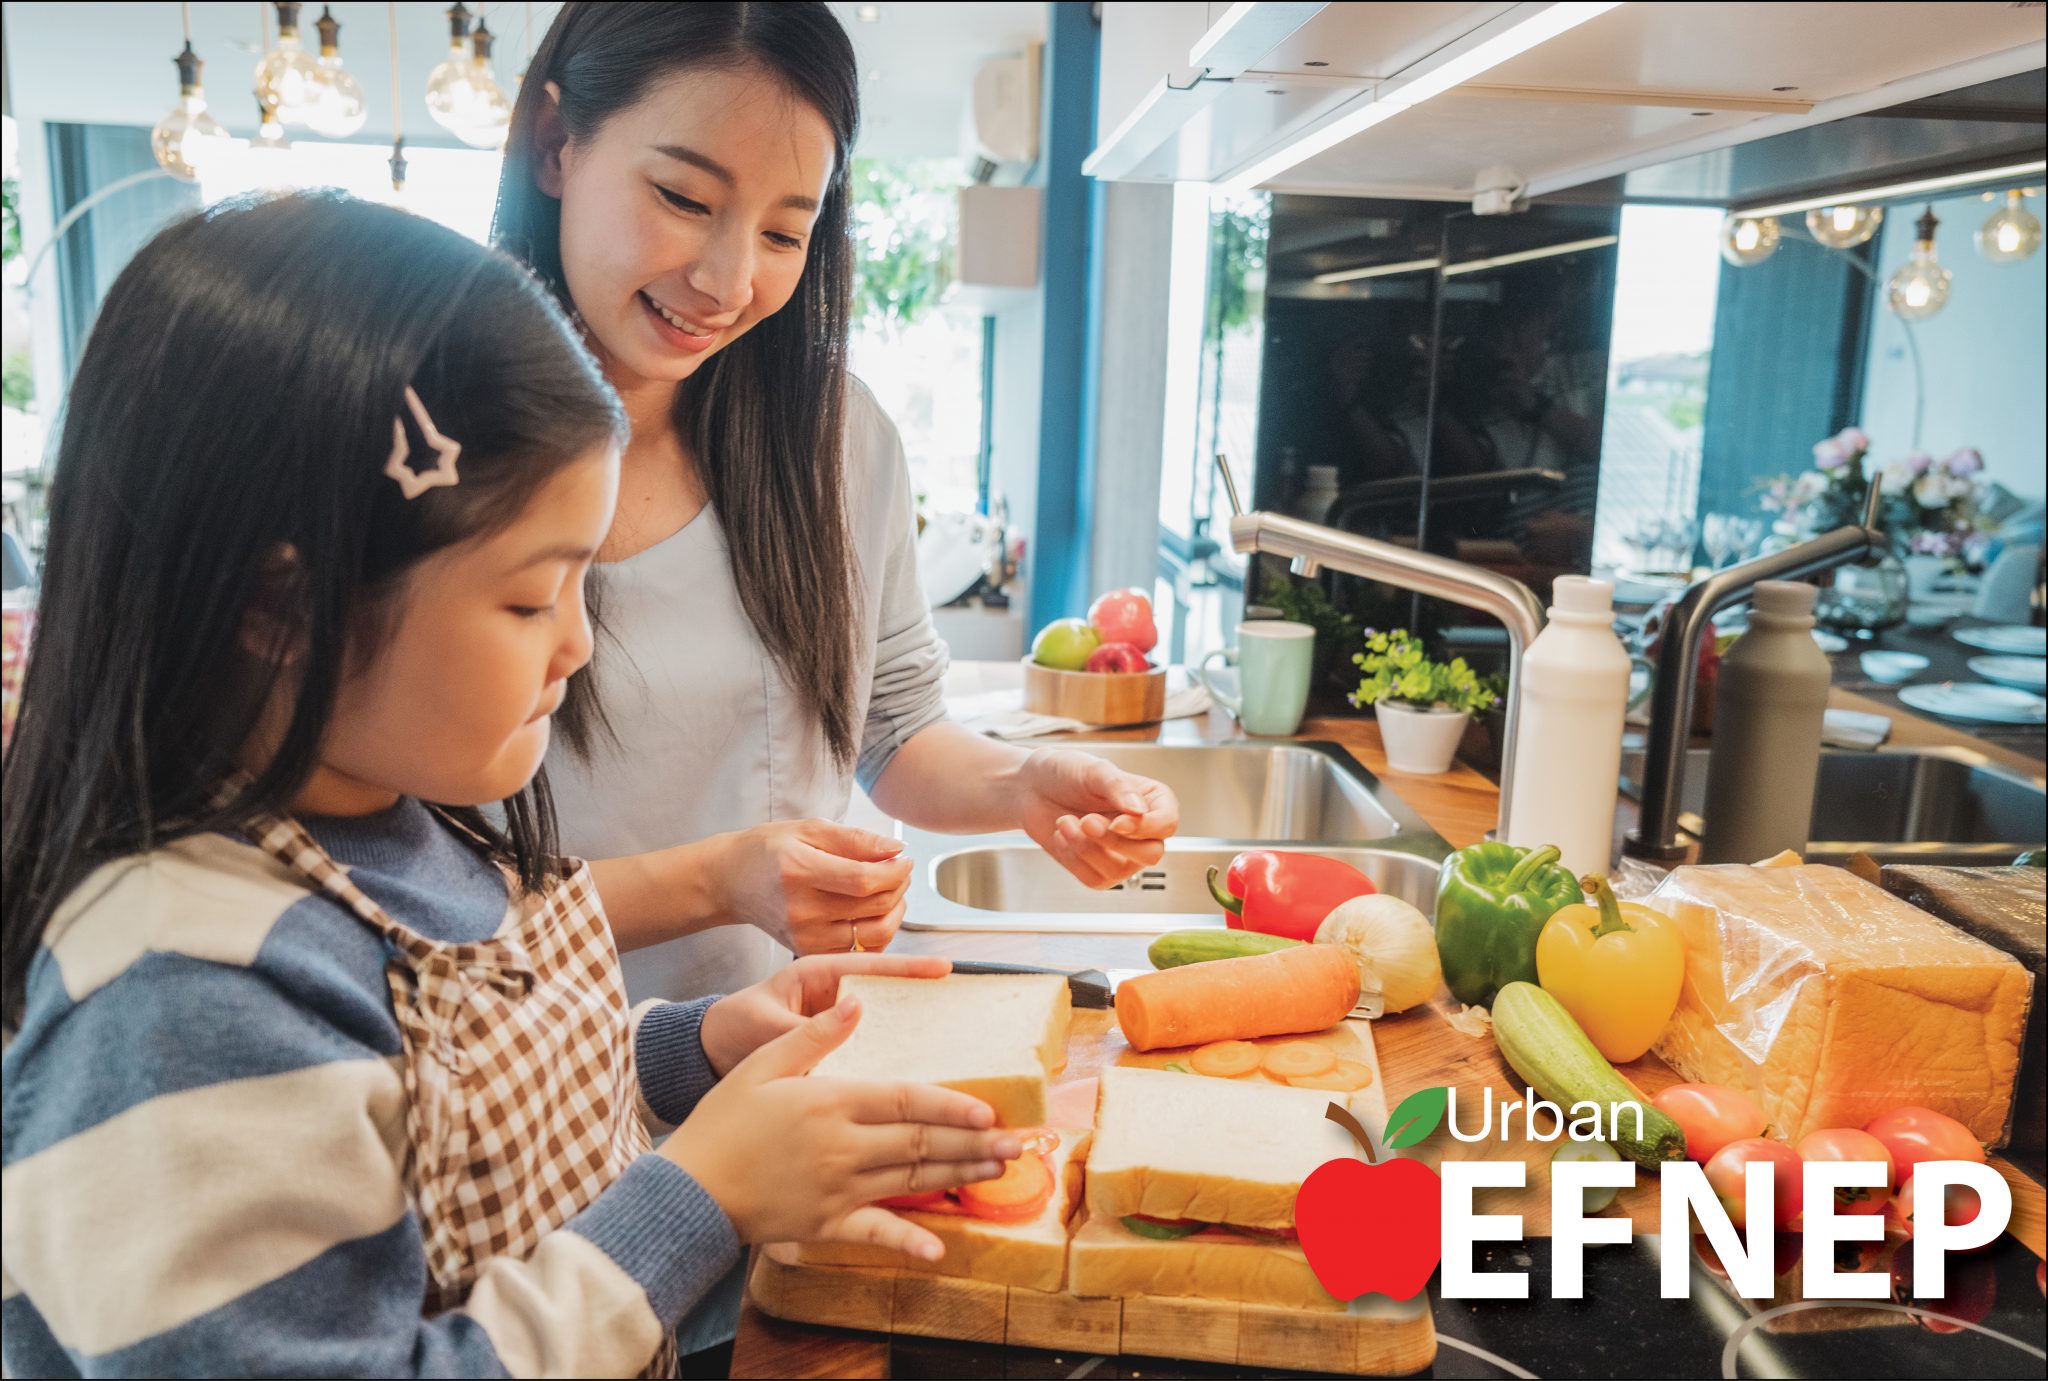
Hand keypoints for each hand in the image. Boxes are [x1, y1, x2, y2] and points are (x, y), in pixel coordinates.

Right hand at [663, 996, 1019, 1258]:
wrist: (688, 1188)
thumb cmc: (722, 1122)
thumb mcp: (762, 1064)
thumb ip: (814, 1035)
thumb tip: (856, 1003)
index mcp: (830, 1103)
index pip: (906, 1101)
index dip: (951, 1106)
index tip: (987, 1110)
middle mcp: (842, 1148)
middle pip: (921, 1144)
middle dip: (973, 1143)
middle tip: (1016, 1143)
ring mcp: (837, 1190)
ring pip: (912, 1182)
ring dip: (959, 1176)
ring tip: (998, 1170)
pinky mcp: (825, 1224)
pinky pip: (876, 1234)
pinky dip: (909, 1242)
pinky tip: (941, 1247)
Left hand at [698, 952, 952, 1077]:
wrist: (708, 1058)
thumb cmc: (731, 1027)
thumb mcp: (763, 1023)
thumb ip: (801, 1026)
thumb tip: (843, 1022)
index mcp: (817, 975)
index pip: (871, 966)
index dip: (909, 968)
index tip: (943, 968)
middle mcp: (833, 998)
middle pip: (887, 995)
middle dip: (921, 1000)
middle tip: (958, 1007)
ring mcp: (836, 1026)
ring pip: (883, 1026)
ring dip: (910, 1033)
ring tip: (949, 1043)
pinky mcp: (835, 1052)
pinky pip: (868, 1054)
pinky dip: (888, 1062)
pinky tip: (912, 1077)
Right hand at [708, 819, 913, 955]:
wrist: (732, 882)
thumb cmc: (770, 850)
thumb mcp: (809, 829)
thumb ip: (856, 839)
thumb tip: (897, 848)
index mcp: (798, 870)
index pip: (863, 879)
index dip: (895, 871)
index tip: (904, 859)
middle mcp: (800, 909)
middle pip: (873, 906)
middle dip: (899, 886)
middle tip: (899, 870)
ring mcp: (804, 937)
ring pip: (875, 933)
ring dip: (895, 910)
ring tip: (890, 890)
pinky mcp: (809, 952)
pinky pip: (861, 950)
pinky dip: (878, 932)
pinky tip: (873, 911)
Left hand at [1016, 748, 1178, 888]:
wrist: (1031, 787)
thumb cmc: (1065, 772)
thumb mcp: (1093, 770)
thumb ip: (1118, 787)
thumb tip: (1139, 810)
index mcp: (1151, 802)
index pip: (1167, 824)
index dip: (1145, 828)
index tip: (1117, 821)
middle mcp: (1142, 831)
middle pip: (1151, 854)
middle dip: (1113, 841)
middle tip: (1086, 821)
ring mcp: (1122, 854)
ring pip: (1118, 870)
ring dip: (1086, 848)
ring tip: (1066, 822)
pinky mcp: (1097, 870)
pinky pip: (1093, 878)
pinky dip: (1072, 858)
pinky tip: (1064, 835)